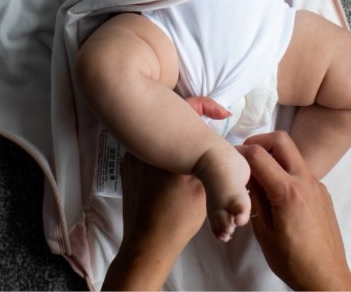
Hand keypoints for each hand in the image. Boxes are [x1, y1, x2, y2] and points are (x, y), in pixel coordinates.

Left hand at [102, 96, 228, 290]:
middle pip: (171, 123)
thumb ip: (213, 163)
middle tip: (208, 134)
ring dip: (174, 142)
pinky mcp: (127, 169)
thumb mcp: (205, 186)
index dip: (206, 106)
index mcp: (166, 144)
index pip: (188, 109)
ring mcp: (132, 157)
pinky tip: (170, 173)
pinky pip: (147, 153)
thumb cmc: (178, 216)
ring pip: (158, 139)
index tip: (223, 114)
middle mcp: (145, 144)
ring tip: (189, 156)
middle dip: (190, 126)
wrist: (148, 244)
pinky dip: (160, 156)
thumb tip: (221, 149)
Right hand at [239, 131, 350, 291]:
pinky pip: (301, 170)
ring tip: (260, 177)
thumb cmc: (292, 261)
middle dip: (259, 141)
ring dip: (274, 156)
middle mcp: (305, 181)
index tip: (230, 159)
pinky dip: (285, 171)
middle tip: (246, 157)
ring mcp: (317, 184)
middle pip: (280, 140)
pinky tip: (277, 194)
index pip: (258, 155)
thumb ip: (253, 199)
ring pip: (292, 153)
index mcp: (287, 192)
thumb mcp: (264, 233)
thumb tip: (246, 177)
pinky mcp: (322, 192)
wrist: (327, 278)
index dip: (239, 152)